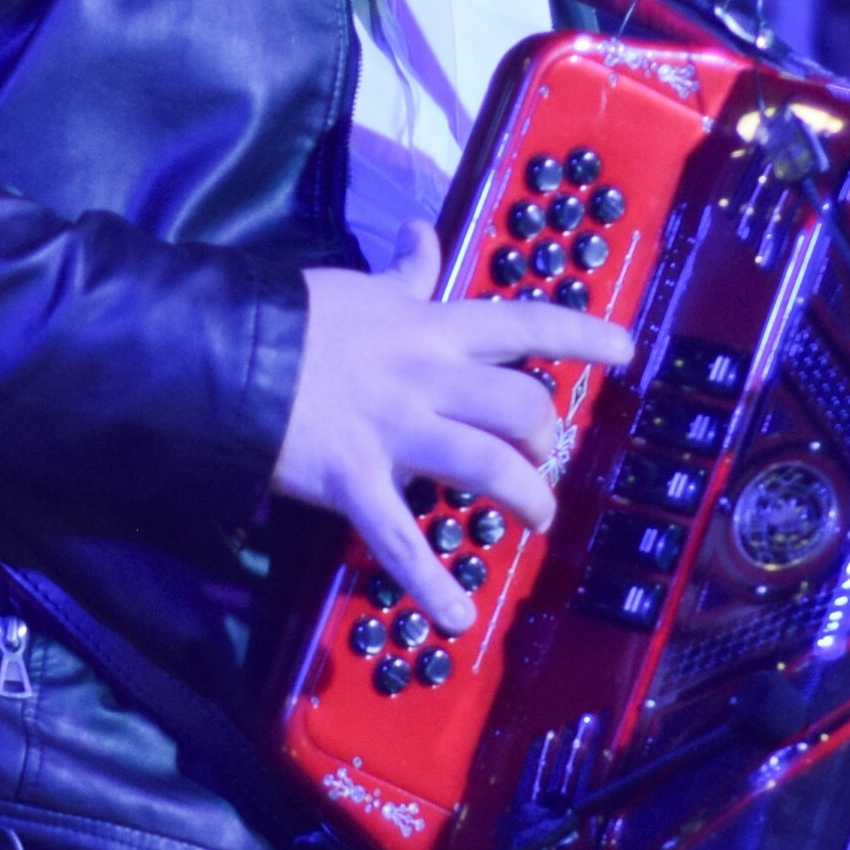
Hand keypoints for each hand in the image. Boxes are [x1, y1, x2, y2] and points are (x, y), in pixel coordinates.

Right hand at [276, 218, 632, 631]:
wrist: (223, 351)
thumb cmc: (294, 318)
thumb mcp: (359, 286)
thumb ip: (405, 274)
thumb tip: (425, 234)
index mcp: (431, 328)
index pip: (525, 324)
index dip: (583, 336)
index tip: (626, 351)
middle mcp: (427, 378)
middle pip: (522, 405)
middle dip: (545, 438)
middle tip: (539, 457)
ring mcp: (394, 431)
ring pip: (487, 464)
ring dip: (526, 498)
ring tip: (537, 519)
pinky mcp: (353, 480)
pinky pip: (401, 539)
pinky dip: (431, 583)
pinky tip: (458, 615)